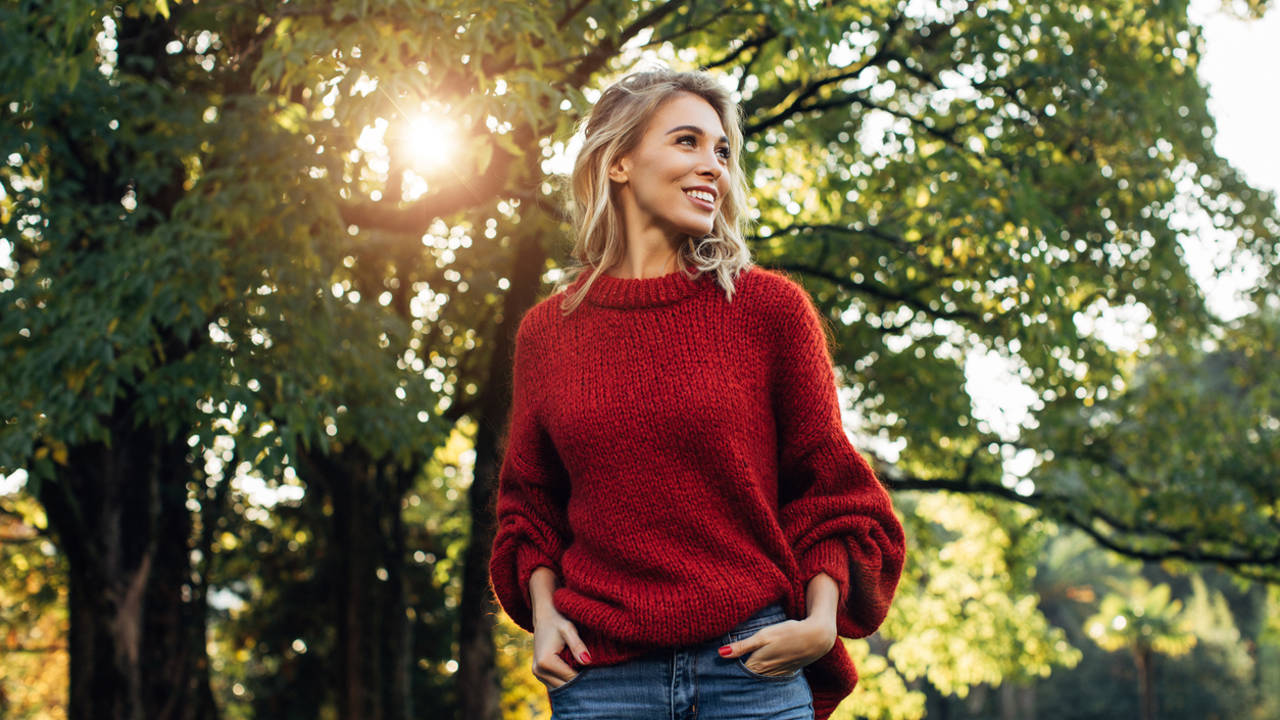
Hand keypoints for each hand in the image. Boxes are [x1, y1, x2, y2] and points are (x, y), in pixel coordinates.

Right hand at [532, 604, 589, 688]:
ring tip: (584, 671)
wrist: (544, 616)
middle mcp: (538, 671)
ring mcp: (537, 674)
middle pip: (565, 686)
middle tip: (594, 674)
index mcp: (545, 662)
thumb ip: (577, 645)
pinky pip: (555, 684)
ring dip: (572, 683)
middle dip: (579, 682)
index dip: (585, 676)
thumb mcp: (569, 629)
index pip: (571, 678)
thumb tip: (587, 662)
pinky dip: (565, 680)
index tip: (597, 670)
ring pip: (560, 687)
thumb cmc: (558, 621)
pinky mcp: (539, 674)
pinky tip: (575, 671)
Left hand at [718, 616, 835, 676]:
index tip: (716, 669)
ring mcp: (778, 673)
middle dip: (736, 675)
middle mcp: (766, 673)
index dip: (726, 671)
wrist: (816, 637)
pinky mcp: (787, 670)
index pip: (737, 673)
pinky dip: (763, 675)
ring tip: (739, 671)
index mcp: (758, 664)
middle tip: (724, 671)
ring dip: (750, 676)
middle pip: (747, 677)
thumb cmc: (788, 633)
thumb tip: (720, 653)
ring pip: (758, 678)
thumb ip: (742, 646)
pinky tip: (760, 671)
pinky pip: (770, 677)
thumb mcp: (763, 636)